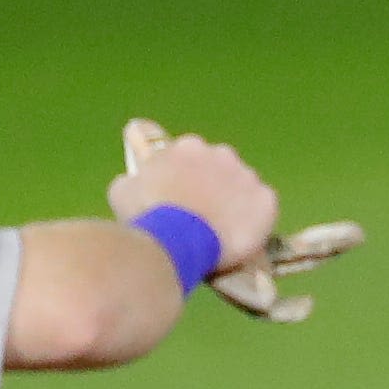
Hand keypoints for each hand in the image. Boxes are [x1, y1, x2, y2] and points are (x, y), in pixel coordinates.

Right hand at [109, 126, 277, 275]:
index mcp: (187, 147)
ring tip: (222, 231)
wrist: (177, 241)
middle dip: (213, 188)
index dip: (187, 180)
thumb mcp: (122, 192)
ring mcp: (247, 176)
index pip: (190, 159)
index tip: (181, 198)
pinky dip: (256, 222)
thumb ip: (132, 181)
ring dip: (235, 204)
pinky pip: (263, 210)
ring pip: (244, 189)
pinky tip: (242, 238)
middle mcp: (221, 153)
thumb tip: (132, 181)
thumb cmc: (147, 215)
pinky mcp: (266, 201)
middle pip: (220, 170)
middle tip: (202, 216)